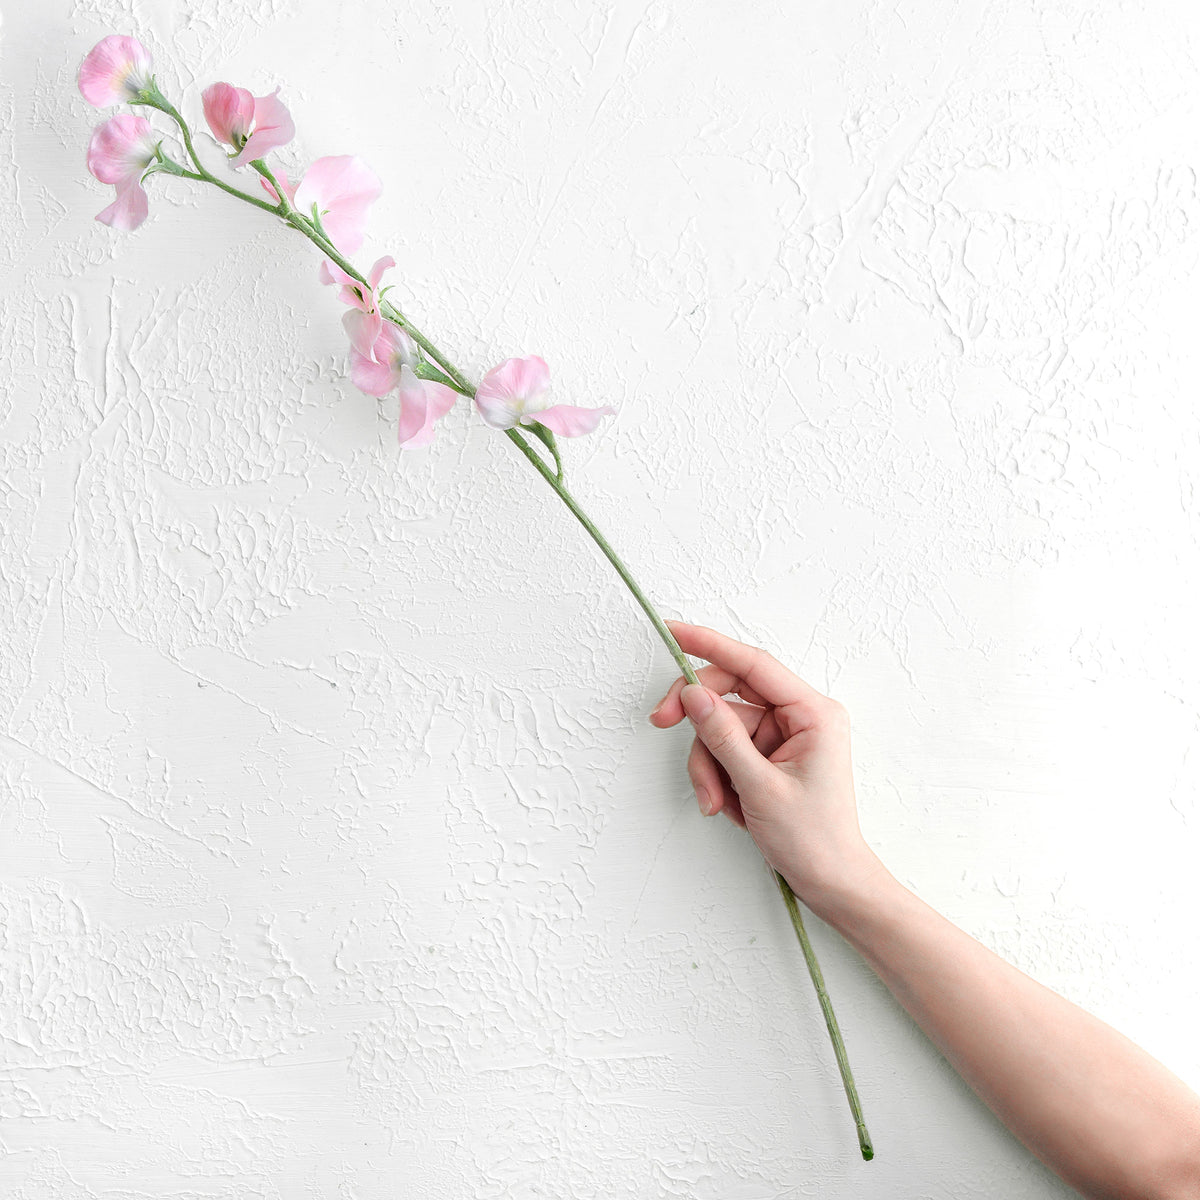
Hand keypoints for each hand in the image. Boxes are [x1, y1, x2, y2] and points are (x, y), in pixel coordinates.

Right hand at [649, 621, 883, 908]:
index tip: (673, 632)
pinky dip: (717, 775)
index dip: (710, 644)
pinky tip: (728, 804)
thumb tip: (694, 694)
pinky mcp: (769, 755)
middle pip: (730, 692)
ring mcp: (783, 736)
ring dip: (708, 763)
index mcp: (812, 712)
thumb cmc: (813, 840)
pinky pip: (726, 749)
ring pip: (721, 727)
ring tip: (718, 801)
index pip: (753, 664)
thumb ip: (723, 736)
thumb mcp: (760, 787)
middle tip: (660, 723)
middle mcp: (799, 716)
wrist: (831, 883)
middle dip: (698, 718)